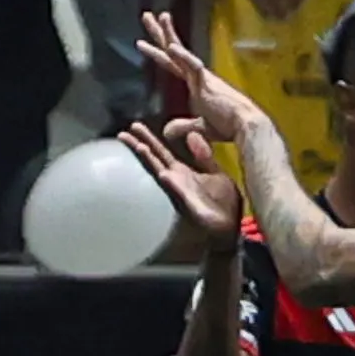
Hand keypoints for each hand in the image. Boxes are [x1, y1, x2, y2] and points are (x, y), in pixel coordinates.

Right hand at [117, 116, 243, 247]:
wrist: (231, 230)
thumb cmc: (222, 204)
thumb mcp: (215, 173)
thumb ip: (204, 155)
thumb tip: (192, 134)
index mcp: (183, 173)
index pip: (162, 152)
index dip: (149, 139)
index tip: (134, 125)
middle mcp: (177, 182)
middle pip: (155, 161)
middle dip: (140, 147)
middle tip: (123, 134)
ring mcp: (182, 194)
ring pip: (163, 176)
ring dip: (151, 163)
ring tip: (140, 148)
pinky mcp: (192, 207)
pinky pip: (181, 195)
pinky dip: (173, 186)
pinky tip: (165, 176)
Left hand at [136, 11, 266, 144]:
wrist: (246, 126)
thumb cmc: (229, 126)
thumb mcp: (201, 126)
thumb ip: (183, 126)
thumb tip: (166, 131)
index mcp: (197, 83)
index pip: (173, 62)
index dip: (159, 51)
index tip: (143, 41)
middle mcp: (197, 75)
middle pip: (174, 49)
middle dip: (160, 33)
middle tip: (148, 16)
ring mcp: (201, 77)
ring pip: (180, 51)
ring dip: (168, 34)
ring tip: (159, 16)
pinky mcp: (207, 82)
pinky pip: (192, 65)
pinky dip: (182, 56)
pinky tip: (171, 47)